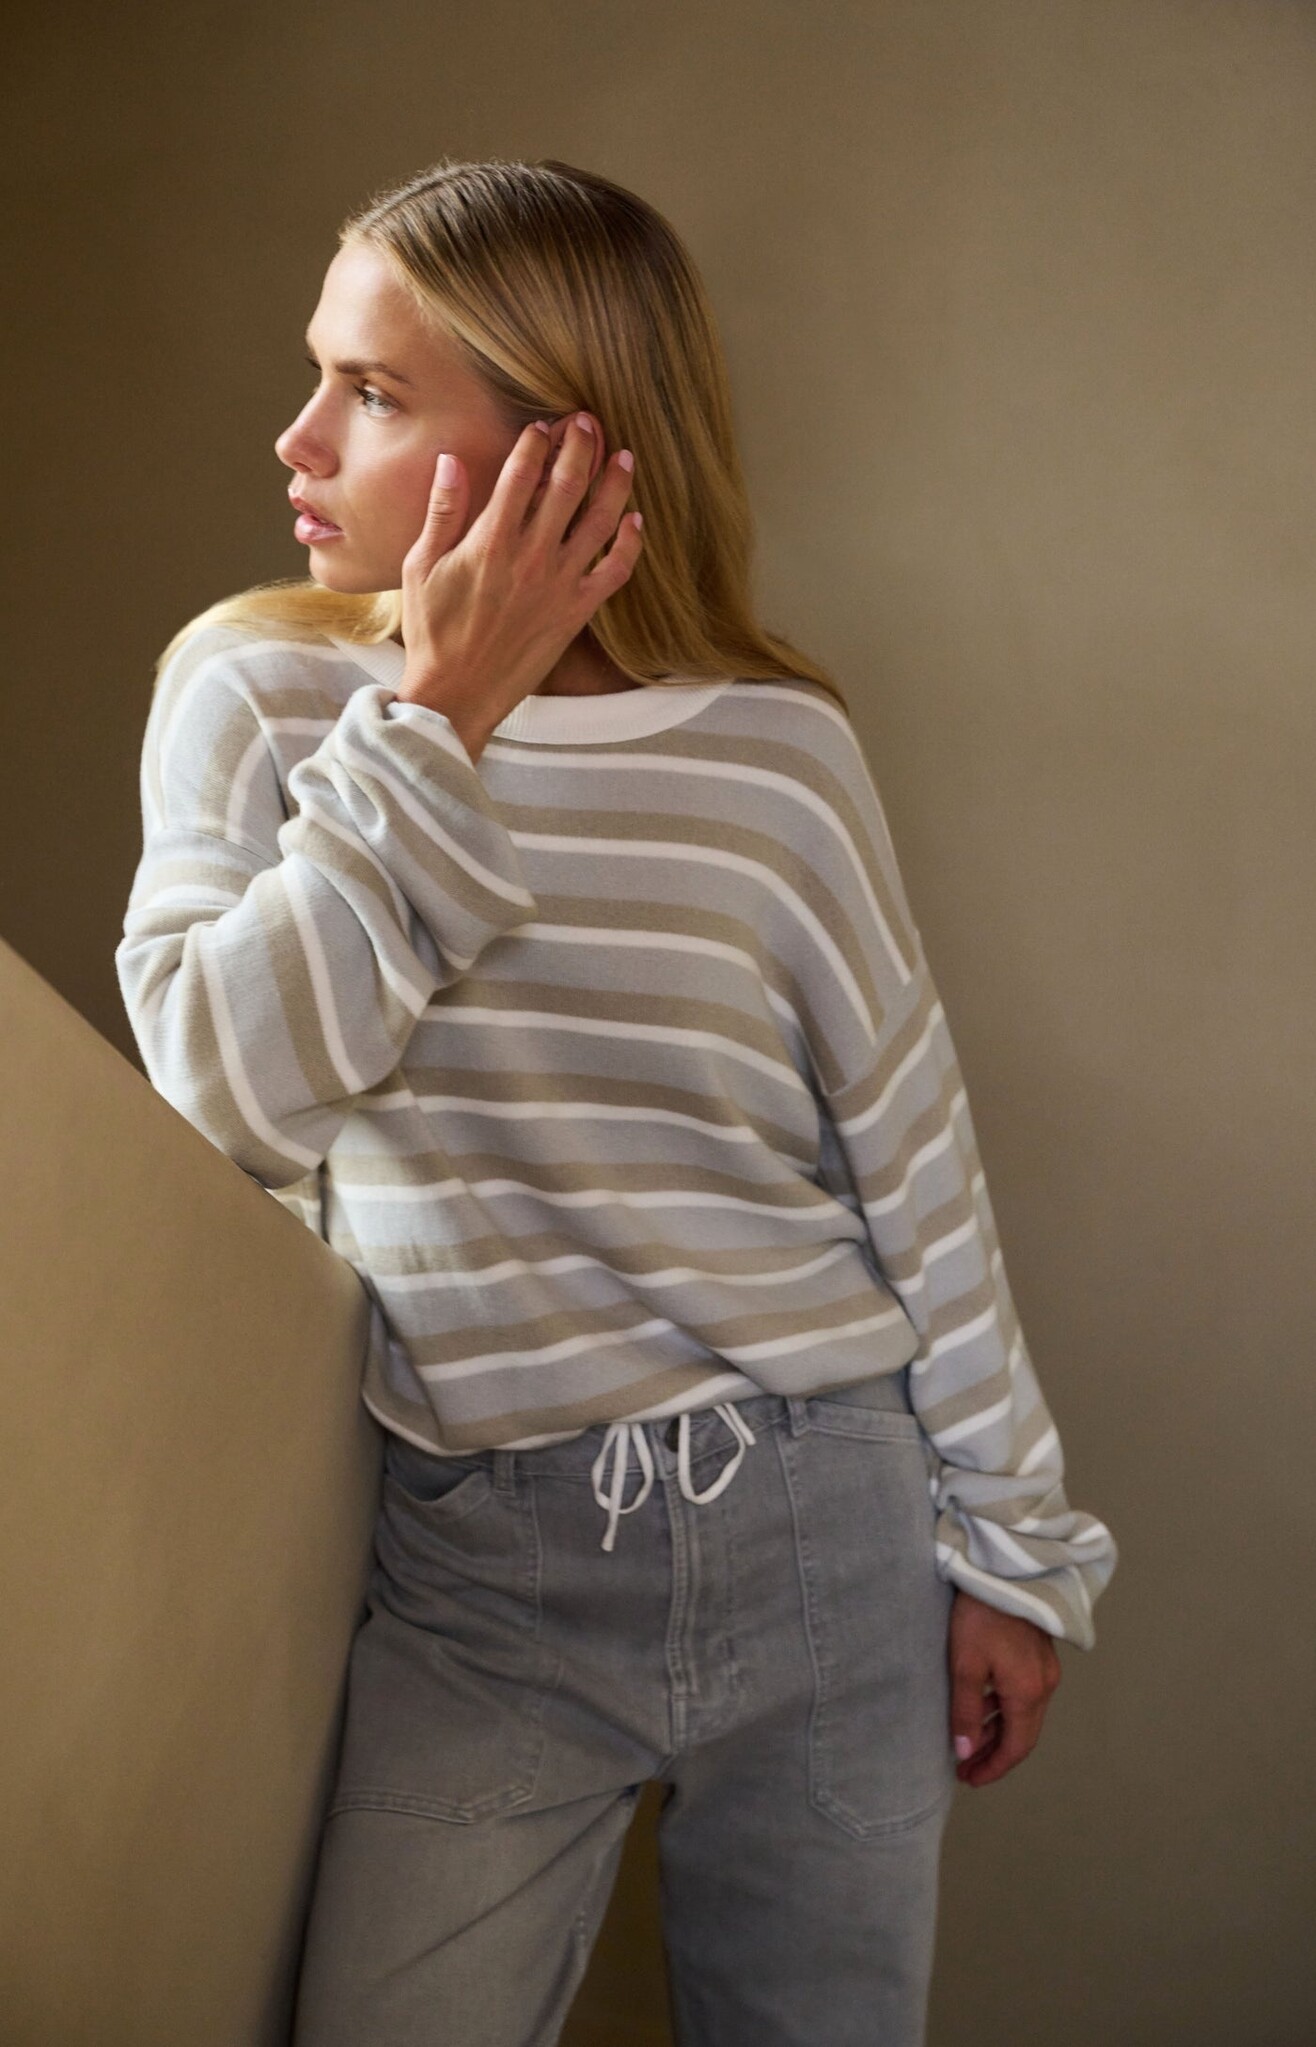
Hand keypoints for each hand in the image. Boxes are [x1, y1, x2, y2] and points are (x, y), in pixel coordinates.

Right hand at [395, 413, 642, 758]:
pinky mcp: (577, 612)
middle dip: (580, 447)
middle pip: (567, 485)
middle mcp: (531, 556)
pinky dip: (629, 543)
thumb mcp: (421, 567)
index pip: (522, 474)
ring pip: (599, 521)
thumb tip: (450, 461)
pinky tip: (634, 521)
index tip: (543, 423)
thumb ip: (442, 512)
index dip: (536, 442)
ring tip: (623, 457)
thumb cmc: (433, 632)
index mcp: (491, 541)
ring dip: (614, 484)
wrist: (458, 693)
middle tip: (588, 422)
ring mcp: (559, 584)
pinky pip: (615, 571)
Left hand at [948, 1589, 1061, 1786]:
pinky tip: (983, 1709)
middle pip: (1023, 1734)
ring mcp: (1045, 1669)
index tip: (970, 1779)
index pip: (1016, 1747)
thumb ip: (966, 1711)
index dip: (994, 1768)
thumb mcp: (965, 1665)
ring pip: (1024, 1714)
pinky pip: (1024, 1694)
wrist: (1002, 1569)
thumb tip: (965, 1752)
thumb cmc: (980, 1615)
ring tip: (969, 1743)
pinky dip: (1005, 1710)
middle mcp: (1044, 1685)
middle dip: (995, 1755)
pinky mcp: (1039, 1653)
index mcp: (1028, 1693)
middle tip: (966, 1768)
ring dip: (998, 1732)